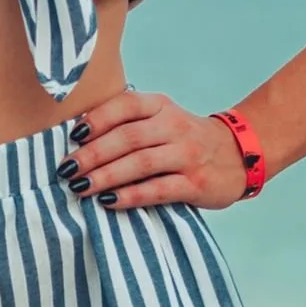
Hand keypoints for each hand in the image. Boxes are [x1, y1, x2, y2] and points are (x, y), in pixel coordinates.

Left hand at [57, 88, 249, 212]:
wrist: (239, 154)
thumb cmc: (183, 138)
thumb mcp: (161, 118)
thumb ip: (128, 122)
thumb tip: (77, 139)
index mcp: (160, 105)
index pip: (124, 105)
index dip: (96, 119)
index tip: (72, 136)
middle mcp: (173, 126)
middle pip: (127, 137)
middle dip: (92, 154)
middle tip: (66, 170)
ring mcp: (186, 154)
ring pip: (141, 163)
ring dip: (107, 175)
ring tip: (81, 187)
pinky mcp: (195, 183)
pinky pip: (158, 189)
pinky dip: (131, 195)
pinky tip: (109, 201)